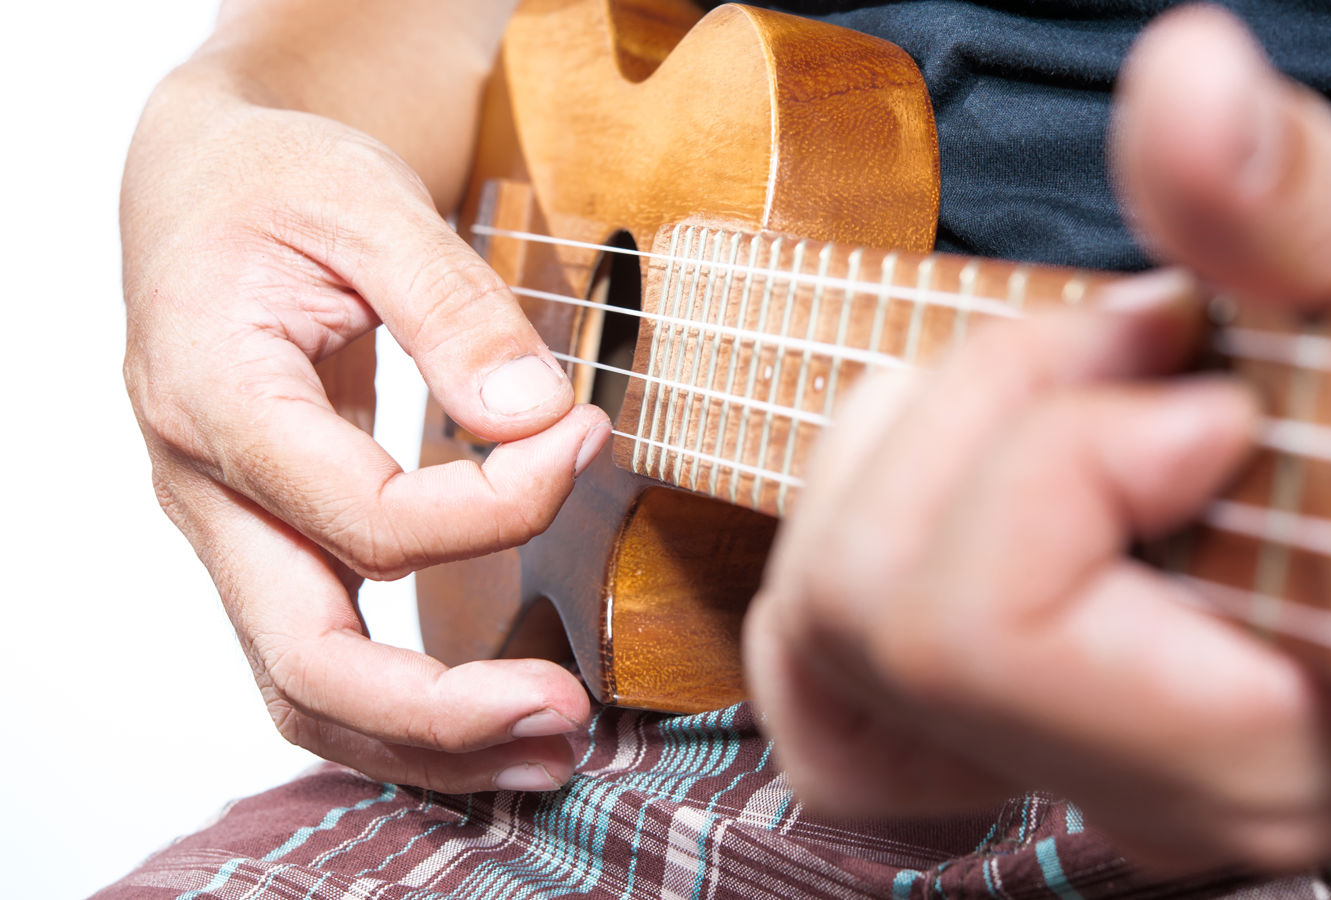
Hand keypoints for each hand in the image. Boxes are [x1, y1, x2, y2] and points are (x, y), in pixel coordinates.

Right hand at [122, 69, 608, 792]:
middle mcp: (207, 491)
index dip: (497, 506)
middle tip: (569, 713)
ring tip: (549, 752)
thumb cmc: (274, 183)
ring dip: (429, 741)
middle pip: (308, 661)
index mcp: (214, 400)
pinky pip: (323, 655)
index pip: (366, 515)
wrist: (201, 191)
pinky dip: (407, 702)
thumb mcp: (365, 202)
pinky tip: (489, 714)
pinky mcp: (270, 541)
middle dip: (444, 711)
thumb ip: (451, 308)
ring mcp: (232, 530)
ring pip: (308, 690)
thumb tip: (536, 417)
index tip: (584, 440)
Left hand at [744, 5, 1330, 871]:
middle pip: (867, 612)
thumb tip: (1184, 72)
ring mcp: (1052, 770)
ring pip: (820, 621)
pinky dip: (874, 508)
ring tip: (1071, 394)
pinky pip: (823, 642)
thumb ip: (1299, 223)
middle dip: (982, 418)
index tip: (1207, 394)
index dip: (1062, 456)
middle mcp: (1120, 797)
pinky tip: (993, 462)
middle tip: (1132, 353)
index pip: (978, 631)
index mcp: (1242, 750)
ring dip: (918, 448)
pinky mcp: (1001, 729)